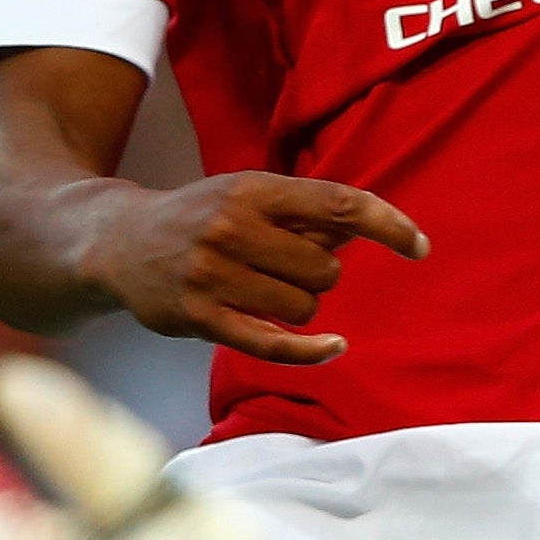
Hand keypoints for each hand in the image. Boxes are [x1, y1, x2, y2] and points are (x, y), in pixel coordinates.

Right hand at [82, 172, 424, 365]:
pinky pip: (274, 343)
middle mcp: (232, 227)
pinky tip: (334, 348)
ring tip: (264, 290)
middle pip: (325, 269)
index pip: (339, 204)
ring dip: (300, 307)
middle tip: (283, 266)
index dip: (387, 226)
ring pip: (304, 308)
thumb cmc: (201, 217)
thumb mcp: (250, 194)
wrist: (119, 242)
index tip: (420, 248)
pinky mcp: (201, 318)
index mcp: (253, 189)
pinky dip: (310, 350)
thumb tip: (378, 226)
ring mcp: (213, 274)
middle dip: (319, 274)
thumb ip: (309, 211)